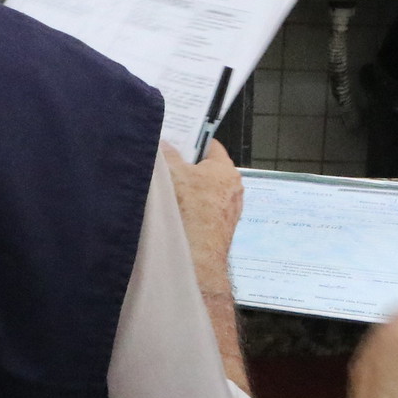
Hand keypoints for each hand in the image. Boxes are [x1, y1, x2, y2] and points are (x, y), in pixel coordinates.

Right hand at [162, 140, 242, 301]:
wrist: (197, 257)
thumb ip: (168, 155)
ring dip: (187, 192)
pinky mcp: (220, 231)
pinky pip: (204, 213)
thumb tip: (164, 144)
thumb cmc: (189, 207)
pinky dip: (190, 211)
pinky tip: (173, 214)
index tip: (176, 141)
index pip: (211, 146)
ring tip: (164, 191)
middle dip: (187, 168)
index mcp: (226, 170)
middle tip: (165, 165)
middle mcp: (233, 190)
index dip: (193, 141)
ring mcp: (228, 212)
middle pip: (207, 171)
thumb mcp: (173, 173)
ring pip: (205, 194)